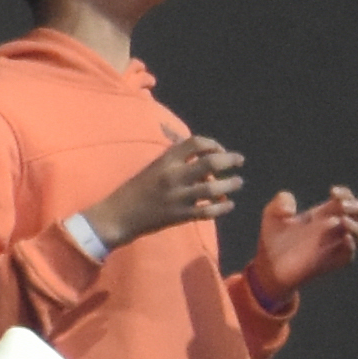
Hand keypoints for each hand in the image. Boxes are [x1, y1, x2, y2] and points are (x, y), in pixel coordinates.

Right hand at [77, 132, 243, 244]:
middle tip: (239, 161)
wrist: (118, 216)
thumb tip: (199, 153)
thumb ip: (174, 159)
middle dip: (229, 160)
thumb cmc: (135, 190)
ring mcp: (177, 196)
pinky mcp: (180, 215)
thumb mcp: (152, 167)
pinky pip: (207, 210)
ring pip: (212, 188)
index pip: (195, 143)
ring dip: (230, 184)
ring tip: (238, 183)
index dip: (213, 144)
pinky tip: (229, 204)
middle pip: (210, 163)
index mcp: (164, 160)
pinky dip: (222, 207)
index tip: (220, 150)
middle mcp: (173, 175)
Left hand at [253, 183, 357, 294]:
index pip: (346, 200)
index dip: (345, 193)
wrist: (268, 268)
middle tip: (343, 204)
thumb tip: (289, 198)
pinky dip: (351, 245)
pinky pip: (349, 254)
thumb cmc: (271, 242)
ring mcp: (333, 246)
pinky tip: (344, 237)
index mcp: (322, 215)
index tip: (333, 191)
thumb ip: (279, 203)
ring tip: (341, 220)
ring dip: (355, 226)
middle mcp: (332, 230)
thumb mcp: (272, 216)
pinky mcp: (331, 262)